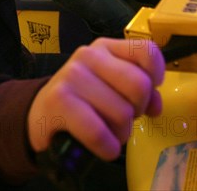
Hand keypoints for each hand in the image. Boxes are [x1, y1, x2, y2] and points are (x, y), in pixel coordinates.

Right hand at [27, 38, 164, 160]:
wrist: (39, 115)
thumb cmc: (82, 101)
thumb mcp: (110, 87)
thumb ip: (138, 90)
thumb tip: (155, 104)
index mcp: (105, 48)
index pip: (146, 51)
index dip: (156, 75)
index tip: (148, 95)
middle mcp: (89, 55)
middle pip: (139, 85)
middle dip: (137, 110)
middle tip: (122, 118)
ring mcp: (72, 75)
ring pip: (122, 112)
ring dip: (121, 133)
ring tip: (107, 132)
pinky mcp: (59, 100)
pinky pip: (98, 131)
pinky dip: (107, 147)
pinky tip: (104, 147)